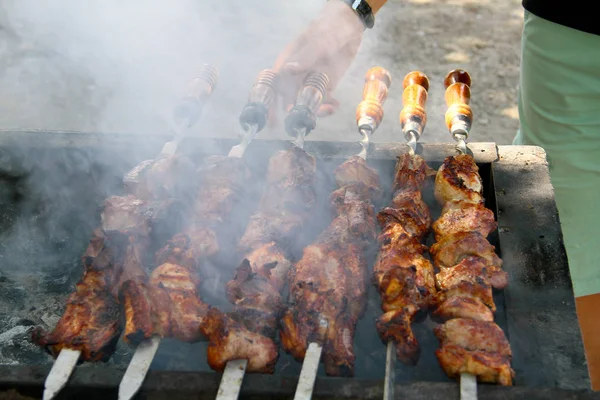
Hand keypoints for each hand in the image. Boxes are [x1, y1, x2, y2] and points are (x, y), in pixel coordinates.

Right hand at [272, 0, 363, 121]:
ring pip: (307, 101)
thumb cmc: (329, 26)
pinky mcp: (326, 84)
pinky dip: (328, 105)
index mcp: (288, 62)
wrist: (350, 23)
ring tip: (329, 108)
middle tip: (304, 118)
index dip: (271, 103)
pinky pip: (323, 99)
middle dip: (295, 111)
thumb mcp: (319, 40)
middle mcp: (297, 74)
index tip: (272, 119)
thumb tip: (288, 71)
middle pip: (289, 98)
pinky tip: (335, 105)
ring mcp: (311, 80)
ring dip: (315, 109)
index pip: (274, 85)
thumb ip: (305, 56)